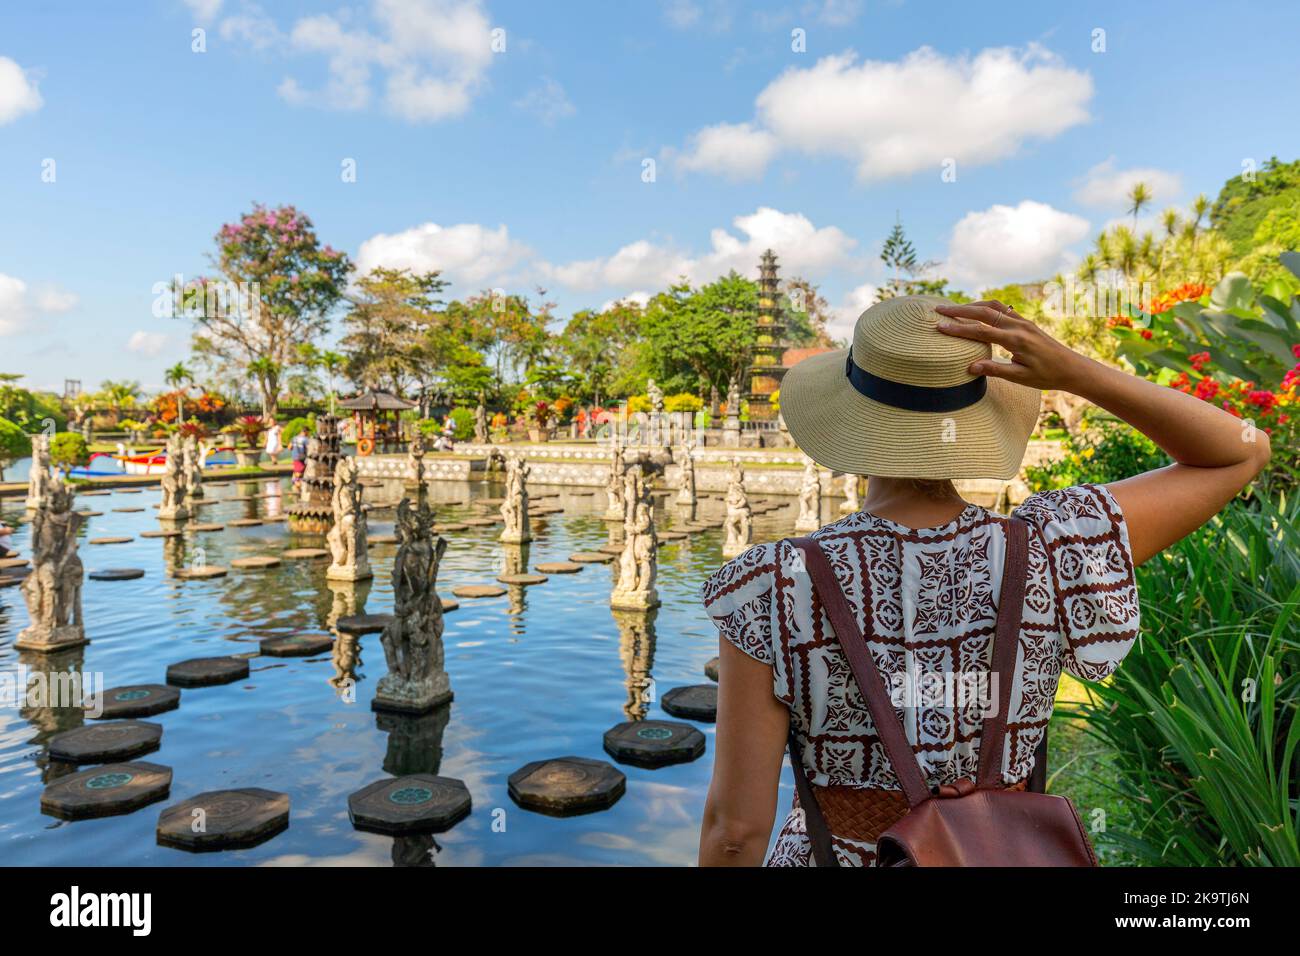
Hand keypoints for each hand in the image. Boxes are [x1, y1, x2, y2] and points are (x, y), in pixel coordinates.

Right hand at [934, 300, 1091, 392]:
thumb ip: (995, 370)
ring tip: (954, 308)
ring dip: (972, 305)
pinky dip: (986, 306)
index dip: (959, 329)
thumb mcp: (1021, 378)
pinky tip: (976, 310)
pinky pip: (1002, 309)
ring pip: (993, 306)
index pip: (981, 331)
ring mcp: (1023, 321)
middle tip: (939, 310)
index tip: (940, 327)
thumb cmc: (1047, 376)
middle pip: (984, 312)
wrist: (1072, 368)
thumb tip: (970, 368)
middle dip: (960, 310)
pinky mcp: (1025, 322)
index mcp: (1016, 341)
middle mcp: (1019, 326)